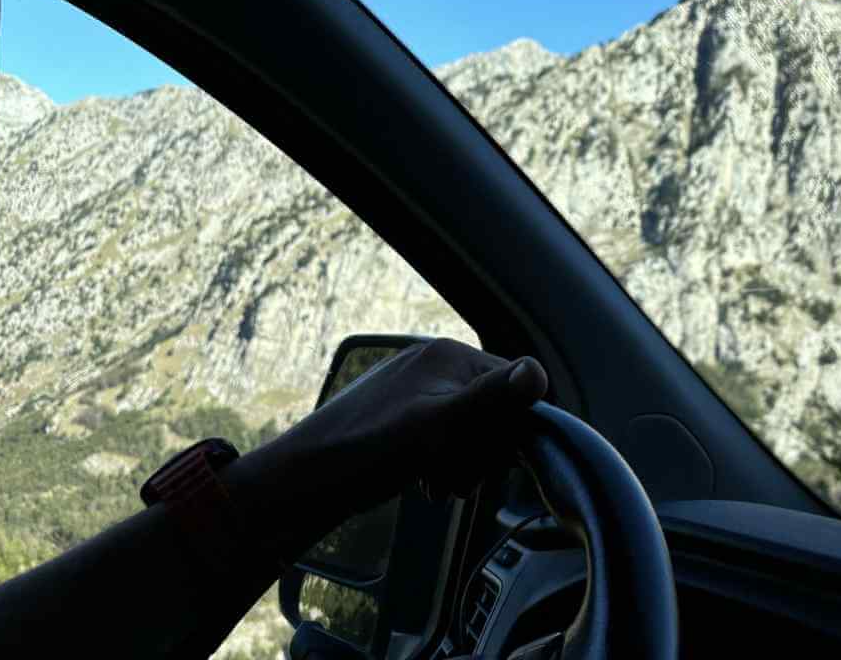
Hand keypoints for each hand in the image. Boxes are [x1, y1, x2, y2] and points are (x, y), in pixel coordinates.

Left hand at [271, 337, 548, 525]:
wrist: (303, 482)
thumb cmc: (367, 453)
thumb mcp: (437, 429)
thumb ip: (489, 401)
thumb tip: (538, 373)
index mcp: (449, 356)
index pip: (515, 390)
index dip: (511, 432)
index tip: (489, 464)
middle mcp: (436, 364)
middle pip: (494, 412)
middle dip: (483, 452)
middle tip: (457, 480)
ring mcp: (417, 390)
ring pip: (471, 430)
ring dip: (464, 464)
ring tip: (439, 485)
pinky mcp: (403, 417)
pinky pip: (445, 438)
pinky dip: (444, 464)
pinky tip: (426, 484)